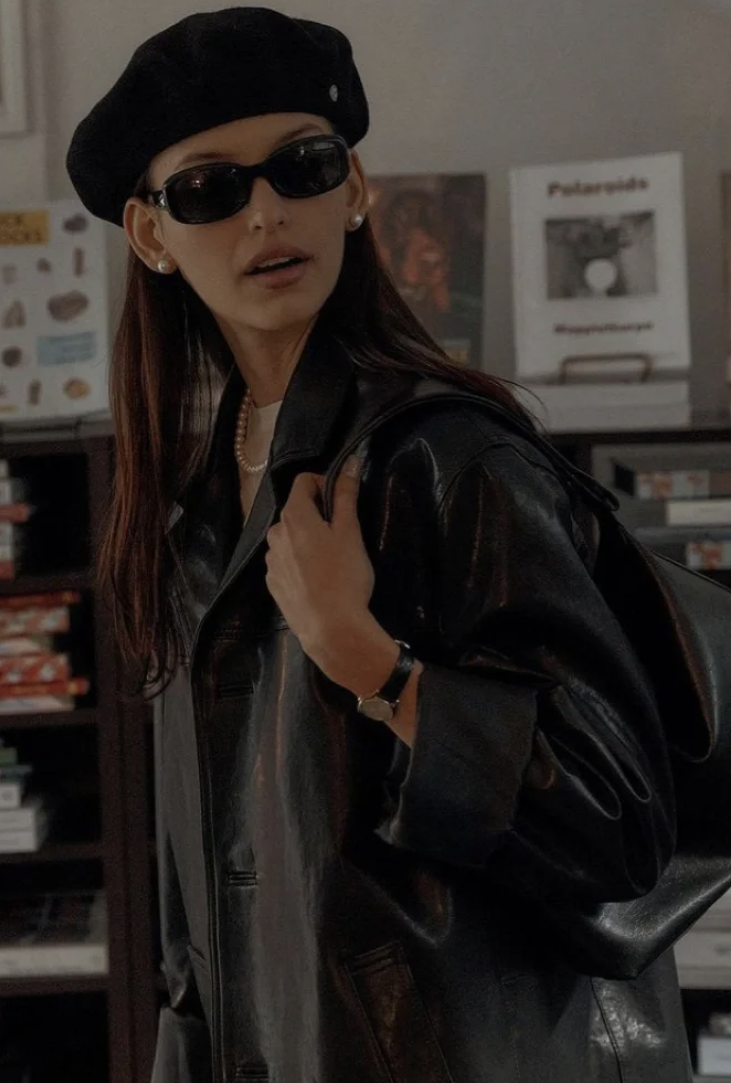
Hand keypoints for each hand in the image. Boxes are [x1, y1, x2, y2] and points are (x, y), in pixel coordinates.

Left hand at [265, 456, 374, 659]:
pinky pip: (287, 562)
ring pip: (291, 538)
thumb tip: (349, 462)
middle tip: (342, 536)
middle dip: (318, 515)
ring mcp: (270, 561)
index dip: (324, 484)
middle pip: (297, 510)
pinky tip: (318, 581)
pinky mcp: (273, 584)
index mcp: (293, 516)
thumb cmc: (345, 576)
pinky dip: (301, 563)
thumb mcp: (350, 532)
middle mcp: (275, 534)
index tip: (342, 502)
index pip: (303, 481)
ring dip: (308, 540)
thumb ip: (346, 494)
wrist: (331, 629)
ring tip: (331, 562)